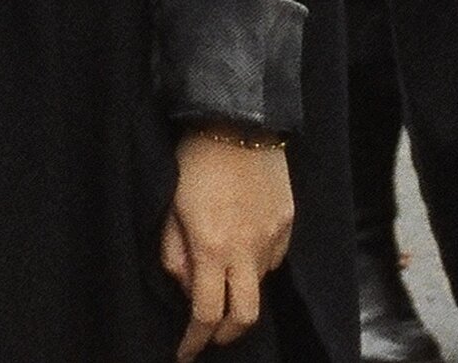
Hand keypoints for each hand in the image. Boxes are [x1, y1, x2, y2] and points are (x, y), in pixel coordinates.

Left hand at [163, 129, 293, 357]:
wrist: (239, 118)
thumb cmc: (195, 161)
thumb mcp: (170, 209)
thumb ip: (175, 254)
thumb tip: (184, 287)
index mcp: (211, 247)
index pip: (206, 314)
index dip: (194, 340)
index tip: (184, 351)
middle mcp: (247, 248)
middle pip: (245, 316)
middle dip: (225, 335)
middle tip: (209, 336)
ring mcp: (273, 235)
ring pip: (260, 285)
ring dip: (240, 293)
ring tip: (223, 281)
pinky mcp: (288, 220)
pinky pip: (275, 257)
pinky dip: (257, 265)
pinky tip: (243, 251)